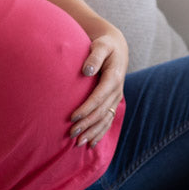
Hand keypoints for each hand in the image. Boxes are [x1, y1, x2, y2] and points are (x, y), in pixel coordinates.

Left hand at [69, 25, 127, 147]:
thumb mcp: (101, 45)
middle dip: (87, 124)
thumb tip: (86, 71)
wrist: (117, 48)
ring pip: (106, 119)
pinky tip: (92, 143)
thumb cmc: (105, 45)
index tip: (72, 117)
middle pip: (101, 112)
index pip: (99, 97)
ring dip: (93, 132)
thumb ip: (94, 57)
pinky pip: (108, 120)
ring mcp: (116, 98)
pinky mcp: (113, 102)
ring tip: (79, 143)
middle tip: (71, 134)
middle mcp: (117, 90)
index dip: (86, 108)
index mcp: (114, 78)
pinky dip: (101, 133)